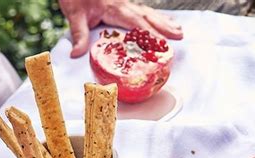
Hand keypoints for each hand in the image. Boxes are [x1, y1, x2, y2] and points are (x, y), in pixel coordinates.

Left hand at [59, 0, 182, 57]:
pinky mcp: (122, 3)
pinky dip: (153, 17)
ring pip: (147, 12)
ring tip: (178, 29)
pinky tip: (160, 21)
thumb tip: (76, 55)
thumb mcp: (74, 15)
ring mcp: (124, 2)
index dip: (150, 34)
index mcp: (115, 8)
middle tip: (180, 36)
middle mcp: (123, 4)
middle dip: (165, 27)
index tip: (162, 44)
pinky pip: (141, 11)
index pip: (137, 23)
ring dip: (163, 21)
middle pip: (148, 16)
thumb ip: (78, 35)